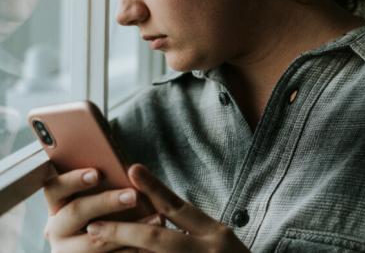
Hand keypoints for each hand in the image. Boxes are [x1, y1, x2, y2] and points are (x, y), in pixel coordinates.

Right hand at [43, 168, 160, 252]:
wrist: (106, 248)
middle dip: (106, 202)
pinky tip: (153, 244)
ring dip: (128, 230)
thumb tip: (130, 168)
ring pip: (95, 242)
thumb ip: (106, 185)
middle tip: (133, 196)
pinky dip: (132, 249)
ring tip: (157, 218)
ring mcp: (69, 252)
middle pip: (76, 212)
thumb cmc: (108, 214)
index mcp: (58, 206)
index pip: (56, 188)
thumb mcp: (100, 201)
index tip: (97, 173)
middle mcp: (57, 230)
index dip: (74, 180)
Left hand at [84, 164, 249, 252]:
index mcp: (215, 233)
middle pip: (156, 238)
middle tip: (94, 226)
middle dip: (122, 232)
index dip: (154, 189)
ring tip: (95, 247)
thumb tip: (158, 215)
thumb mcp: (220, 241)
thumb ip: (194, 230)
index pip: (179, 207)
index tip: (132, 169)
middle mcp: (206, 250)